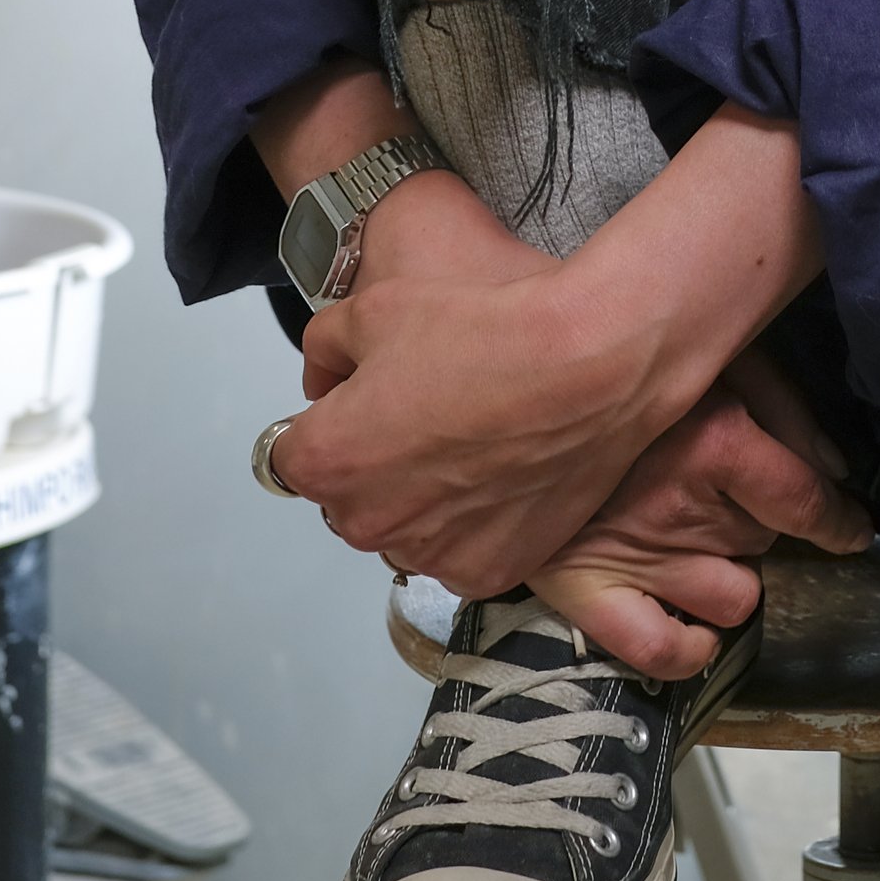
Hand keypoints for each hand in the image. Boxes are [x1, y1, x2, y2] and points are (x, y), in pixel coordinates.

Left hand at [274, 172, 655, 585]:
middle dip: (372, 462)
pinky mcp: (487, 573)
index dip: (327, 421)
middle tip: (427, 414)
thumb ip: (325, 347)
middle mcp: (368, 524)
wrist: (588, 364)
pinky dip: (473, 523)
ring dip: (421, 496)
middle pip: (349, 497)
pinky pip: (459, 551)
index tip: (362, 402)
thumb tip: (325, 376)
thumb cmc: (482, 331)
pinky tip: (504, 473)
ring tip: (472, 442)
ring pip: (405, 527)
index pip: (291, 454)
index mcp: (327, 461)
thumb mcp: (376, 307)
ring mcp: (429, 555)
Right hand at [532, 372, 870, 679]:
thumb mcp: (721, 356)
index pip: (804, 502)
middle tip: (720, 487)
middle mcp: (681, 508)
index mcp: (714, 442)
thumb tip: (837, 472)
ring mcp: (635, 558)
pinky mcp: (586, 592)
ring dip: (731, 571)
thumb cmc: (627, 363)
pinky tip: (695, 624)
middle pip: (763, 540)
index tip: (852, 528)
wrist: (514, 385)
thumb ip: (786, 406)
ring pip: (735, 596)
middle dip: (757, 518)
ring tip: (700, 539)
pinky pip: (661, 652)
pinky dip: (690, 648)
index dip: (840, 521)